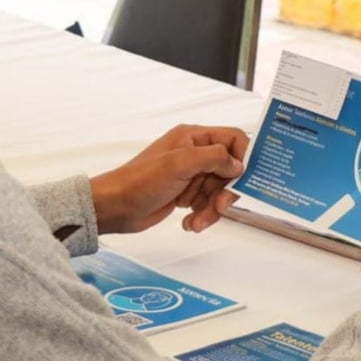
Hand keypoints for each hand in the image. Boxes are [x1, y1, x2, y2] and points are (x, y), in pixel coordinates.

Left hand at [90, 124, 248, 234]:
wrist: (116, 207)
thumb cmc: (140, 181)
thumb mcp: (180, 164)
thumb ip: (213, 158)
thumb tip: (238, 164)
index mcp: (193, 137)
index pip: (232, 139)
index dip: (244, 157)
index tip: (244, 178)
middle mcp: (194, 153)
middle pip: (229, 170)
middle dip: (226, 191)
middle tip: (218, 206)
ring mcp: (190, 175)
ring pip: (219, 191)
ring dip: (212, 209)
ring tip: (197, 221)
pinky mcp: (186, 194)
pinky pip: (207, 204)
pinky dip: (202, 216)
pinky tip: (189, 223)